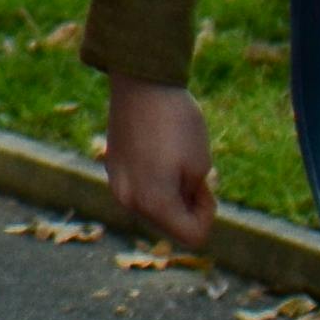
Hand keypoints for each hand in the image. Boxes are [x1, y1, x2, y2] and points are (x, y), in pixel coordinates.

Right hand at [106, 80, 217, 251]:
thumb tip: (182, 207)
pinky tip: (156, 152)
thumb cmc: (177, 122)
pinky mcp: (112, 167)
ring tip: (173, 160)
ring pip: (152, 208)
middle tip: (191, 171)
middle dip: (186, 206)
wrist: (141, 83)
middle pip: (169, 225)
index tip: (205, 184)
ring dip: (169, 194)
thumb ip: (193, 196)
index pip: (193, 236)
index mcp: (154, 204)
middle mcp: (129, 201)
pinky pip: (137, 188)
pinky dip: (152, 181)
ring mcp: (116, 185)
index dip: (207, 213)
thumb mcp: (200, 164)